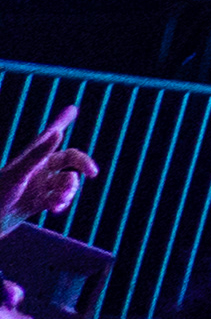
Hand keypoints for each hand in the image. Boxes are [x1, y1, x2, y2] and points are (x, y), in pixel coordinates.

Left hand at [0, 113, 92, 233]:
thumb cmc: (0, 193)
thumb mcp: (20, 173)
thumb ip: (39, 153)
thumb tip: (58, 132)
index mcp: (33, 157)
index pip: (51, 135)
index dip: (61, 122)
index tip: (72, 109)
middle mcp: (38, 168)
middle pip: (70, 158)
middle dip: (83, 164)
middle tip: (93, 173)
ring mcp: (40, 185)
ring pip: (68, 181)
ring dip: (69, 190)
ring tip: (60, 199)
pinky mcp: (39, 202)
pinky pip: (60, 199)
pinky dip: (61, 203)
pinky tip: (55, 209)